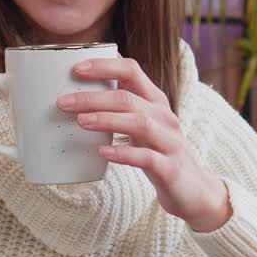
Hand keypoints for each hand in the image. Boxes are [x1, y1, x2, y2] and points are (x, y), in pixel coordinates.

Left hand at [56, 57, 232, 232]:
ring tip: (80, 121)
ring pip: (139, 123)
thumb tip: (82, 89)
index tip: (76, 68)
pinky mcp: (170, 168)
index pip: (132, 70)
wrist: (193, 189)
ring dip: (107, 120)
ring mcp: (169, 142)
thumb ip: (120, 106)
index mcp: (155, 100)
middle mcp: (164, 116)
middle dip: (93, 97)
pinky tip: (104, 152)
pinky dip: (124, 153)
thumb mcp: (142, 123)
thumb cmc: (158, 152)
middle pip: (128, 98)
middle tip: (63, 102)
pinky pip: (147, 158)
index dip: (104, 66)